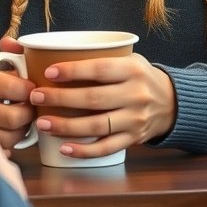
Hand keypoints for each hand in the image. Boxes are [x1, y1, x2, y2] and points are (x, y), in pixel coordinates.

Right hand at [0, 37, 35, 151]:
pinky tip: (10, 131)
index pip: (15, 89)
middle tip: (31, 107)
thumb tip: (18, 44)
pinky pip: (1, 149)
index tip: (33, 89)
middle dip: (29, 113)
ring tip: (22, 119)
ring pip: (9, 138)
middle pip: (14, 118)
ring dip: (22, 130)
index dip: (31, 90)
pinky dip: (11, 143)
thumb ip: (11, 51)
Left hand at [29, 53, 175, 160]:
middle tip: (36, 97)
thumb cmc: (139, 76)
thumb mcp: (128, 59)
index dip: (74, 70)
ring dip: (66, 126)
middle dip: (61, 98)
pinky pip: (106, 148)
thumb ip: (100, 59)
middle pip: (93, 99)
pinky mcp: (133, 139)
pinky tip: (64, 148)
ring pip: (96, 126)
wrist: (171, 102)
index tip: (49, 72)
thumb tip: (55, 55)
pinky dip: (84, 151)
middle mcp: (135, 95)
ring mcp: (134, 119)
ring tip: (43, 123)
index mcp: (132, 69)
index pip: (100, 69)